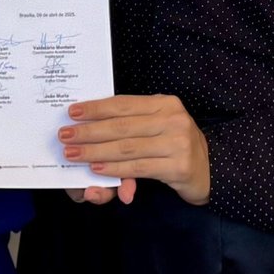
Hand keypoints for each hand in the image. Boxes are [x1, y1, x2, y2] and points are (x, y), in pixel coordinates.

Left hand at [60, 95, 208, 205]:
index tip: (72, 112)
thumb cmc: (174, 144)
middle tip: (65, 136)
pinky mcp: (178, 166)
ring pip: (126, 148)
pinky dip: (114, 169)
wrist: (209, 170)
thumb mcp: (158, 125)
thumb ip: (132, 123)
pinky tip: (96, 169)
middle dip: (89, 132)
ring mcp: (177, 143)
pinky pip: (137, 167)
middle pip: (121, 126)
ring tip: (73, 154)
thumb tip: (92, 123)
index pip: (123, 103)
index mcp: (165, 103)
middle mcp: (173, 119)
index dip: (96, 108)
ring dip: (95, 152)